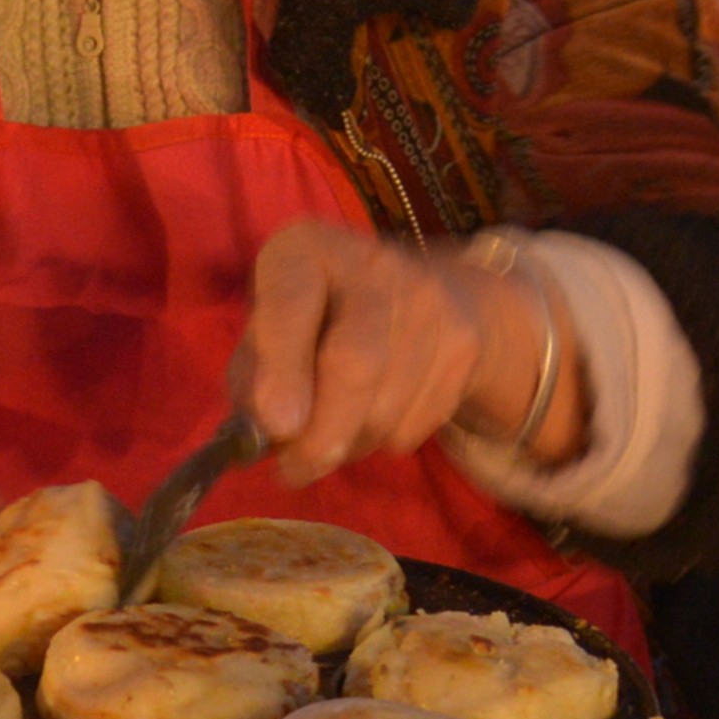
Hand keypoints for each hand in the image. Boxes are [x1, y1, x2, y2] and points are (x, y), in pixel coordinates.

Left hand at [237, 220, 581, 486]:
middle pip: (355, 365)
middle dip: (321, 435)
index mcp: (305, 250)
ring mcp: (428, 301)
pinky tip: (369, 420)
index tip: (278, 427)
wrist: (413, 297)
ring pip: (387, 408)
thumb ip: (254, 379)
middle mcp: (372, 263)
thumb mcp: (262, 336)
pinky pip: (416, 424)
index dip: (283, 370)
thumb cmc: (310, 324)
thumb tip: (272, 431)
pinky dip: (383, 443)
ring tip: (328, 440)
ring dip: (348, 446)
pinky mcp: (463, 343)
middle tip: (294, 468)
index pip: (292, 302)